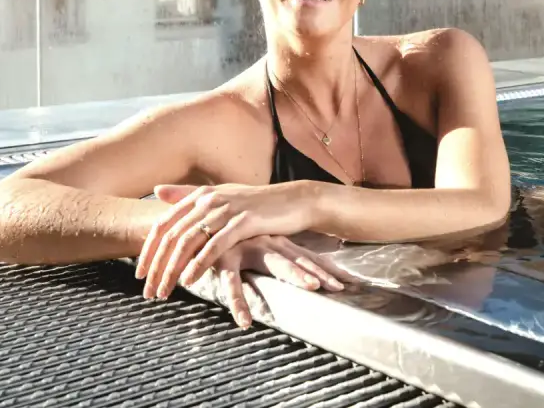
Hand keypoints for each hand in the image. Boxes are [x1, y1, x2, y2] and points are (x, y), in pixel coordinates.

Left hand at [135, 182, 315, 299]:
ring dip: (173, 270)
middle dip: (157, 266)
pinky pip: (214, 246)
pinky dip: (199, 264)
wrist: (294, 201)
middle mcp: (208, 200)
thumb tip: (156, 191)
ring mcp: (225, 210)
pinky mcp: (243, 221)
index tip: (140, 274)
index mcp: (199, 195)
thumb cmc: (256, 204)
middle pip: (172, 236)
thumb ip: (187, 195)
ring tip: (165, 291)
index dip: (148, 250)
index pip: (163, 224)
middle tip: (148, 291)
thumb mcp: (220, 197)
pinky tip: (190, 280)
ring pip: (189, 243)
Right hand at [197, 235, 348, 327]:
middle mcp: (266, 242)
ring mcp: (246, 247)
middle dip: (319, 273)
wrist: (192, 223)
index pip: (307, 257)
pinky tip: (245, 321)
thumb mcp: (255, 244)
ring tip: (311, 289)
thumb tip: (301, 265)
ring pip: (273, 264)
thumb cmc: (229, 237)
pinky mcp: (223, 258)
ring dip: (294, 275)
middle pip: (298, 259)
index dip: (327, 270)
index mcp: (276, 241)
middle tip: (338, 287)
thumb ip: (277, 253)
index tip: (350, 282)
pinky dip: (239, 303)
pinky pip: (232, 284)